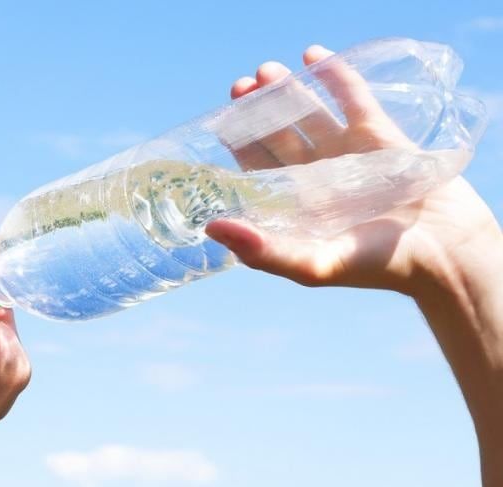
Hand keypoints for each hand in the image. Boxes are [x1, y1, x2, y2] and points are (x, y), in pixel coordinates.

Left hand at [205, 45, 501, 298]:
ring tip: (267, 70)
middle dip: (257, 111)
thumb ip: (261, 250)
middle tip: (240, 86)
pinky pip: (352, 98)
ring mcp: (346, 152)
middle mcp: (315, 175)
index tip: (221, 120)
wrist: (440, 252)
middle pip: (278, 134)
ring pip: (309, 113)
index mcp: (294, 204)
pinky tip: (312, 55)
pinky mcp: (377, 134)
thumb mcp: (311, 264)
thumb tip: (211, 227)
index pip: (257, 167)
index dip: (239, 143)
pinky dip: (334, 75)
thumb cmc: (372, 267)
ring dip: (287, 91)